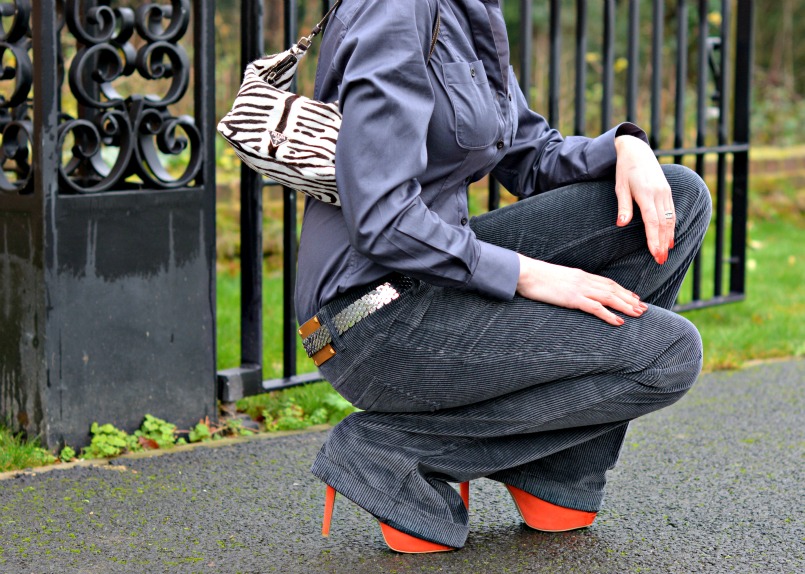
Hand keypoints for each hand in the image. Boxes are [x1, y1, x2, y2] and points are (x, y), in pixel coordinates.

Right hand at [516, 254, 646, 325]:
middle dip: (630, 299)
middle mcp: (584, 280)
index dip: (623, 290)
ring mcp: (579, 289)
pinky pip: (596, 307)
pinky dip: (609, 315)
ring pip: (609, 298)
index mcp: (580, 275)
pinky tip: (619, 321)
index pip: (607, 282)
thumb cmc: (535, 277)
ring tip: (638, 314)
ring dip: (626, 306)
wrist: (525, 272)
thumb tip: (570, 290)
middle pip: (613, 289)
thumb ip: (567, 283)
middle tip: (644, 308)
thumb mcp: (555, 279)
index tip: (634, 297)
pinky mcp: (572, 298)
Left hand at [614, 135, 674, 263]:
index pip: (652, 221)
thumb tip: (621, 224)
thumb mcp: (620, 187)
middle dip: (663, 243)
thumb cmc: (625, 170)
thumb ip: (623, 206)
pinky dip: (672, 226)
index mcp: (646, 193)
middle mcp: (659, 193)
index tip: (655, 253)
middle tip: (661, 260)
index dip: (654, 239)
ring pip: (671, 219)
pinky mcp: (668, 191)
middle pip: (664, 223)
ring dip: (669, 237)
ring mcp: (666, 192)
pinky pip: (672, 212)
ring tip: (666, 253)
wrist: (637, 151)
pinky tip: (670, 238)